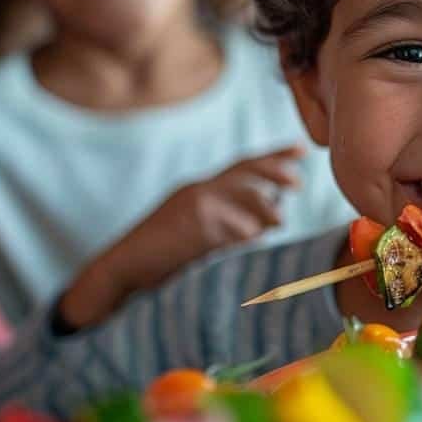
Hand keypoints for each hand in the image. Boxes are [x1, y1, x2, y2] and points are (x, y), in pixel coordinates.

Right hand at [61, 147, 303, 328]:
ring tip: (273, 225)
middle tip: (298, 182)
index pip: (242, 165)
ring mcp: (196, 207)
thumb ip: (227, 217)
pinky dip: (244, 239)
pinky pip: (235, 229)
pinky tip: (243, 245)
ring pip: (247, 205)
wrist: (120, 271)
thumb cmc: (160, 258)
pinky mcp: (196, 227)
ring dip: (264, 218)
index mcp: (197, 189)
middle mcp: (197, 191)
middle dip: (276, 173)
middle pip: (247, 174)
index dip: (273, 156)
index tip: (301, 150)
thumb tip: (273, 213)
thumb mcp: (195, 228)